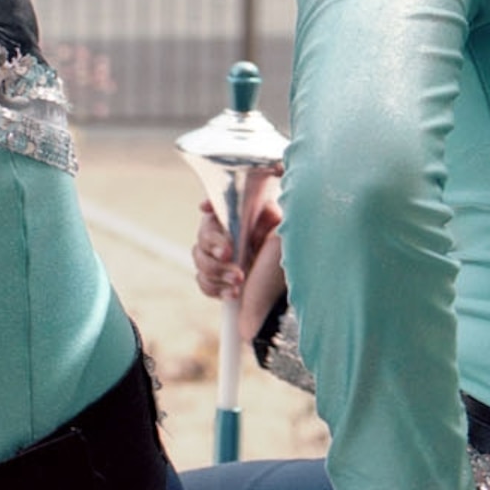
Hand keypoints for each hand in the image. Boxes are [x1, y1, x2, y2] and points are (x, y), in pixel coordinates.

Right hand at [190, 174, 281, 300]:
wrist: (287, 317)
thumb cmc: (291, 274)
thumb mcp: (287, 234)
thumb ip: (272, 208)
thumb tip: (271, 172)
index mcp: (252, 224)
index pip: (223, 205)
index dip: (212, 206)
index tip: (207, 210)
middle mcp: (237, 240)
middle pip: (204, 231)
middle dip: (214, 244)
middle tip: (231, 255)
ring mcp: (227, 263)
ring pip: (198, 257)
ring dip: (215, 270)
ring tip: (238, 281)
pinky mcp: (220, 285)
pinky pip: (200, 280)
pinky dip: (213, 287)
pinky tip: (232, 294)